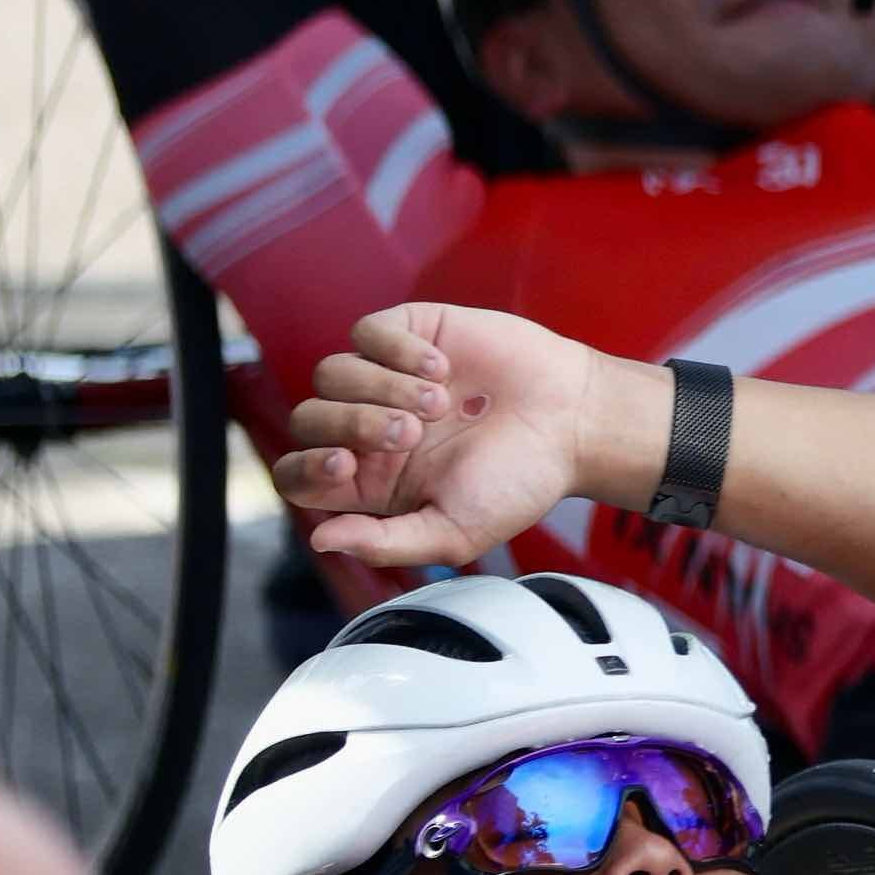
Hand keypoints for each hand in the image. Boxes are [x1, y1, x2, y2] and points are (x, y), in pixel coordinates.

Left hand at [274, 306, 641, 571]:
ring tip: (440, 403)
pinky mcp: (408, 334)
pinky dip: (398, 349)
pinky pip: (366, 332)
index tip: (348, 465)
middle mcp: (368, 427)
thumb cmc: (523, 480)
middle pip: (308, 418)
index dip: (307, 467)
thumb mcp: (456, 531)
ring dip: (382, 388)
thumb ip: (388, 543)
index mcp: (372, 480)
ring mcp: (385, 377)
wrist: (575, 420)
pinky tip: (443, 367)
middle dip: (352, 425)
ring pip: (331, 373)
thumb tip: (321, 540)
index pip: (299, 473)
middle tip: (411, 434)